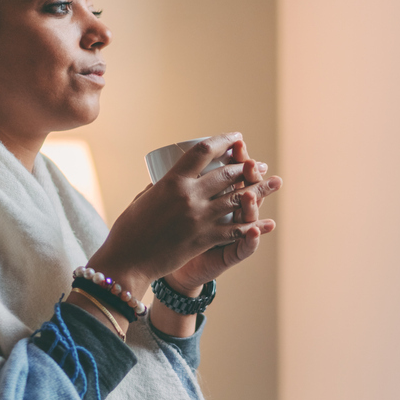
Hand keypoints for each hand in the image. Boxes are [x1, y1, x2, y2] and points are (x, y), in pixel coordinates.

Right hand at [86, 133, 276, 300]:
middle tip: (257, 164)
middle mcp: (189, 196)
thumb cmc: (129, 230)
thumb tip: (168, 180)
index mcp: (172, 181)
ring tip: (271, 182)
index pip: (203, 151)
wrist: (128, 262)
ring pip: (237, 198)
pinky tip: (265, 221)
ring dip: (257, 189)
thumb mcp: (143, 198)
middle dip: (246, 166)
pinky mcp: (205, 238)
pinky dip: (253, 224)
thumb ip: (159, 187)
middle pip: (226, 173)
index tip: (236, 138)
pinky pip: (235, 229)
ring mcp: (199, 217)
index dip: (224, 141)